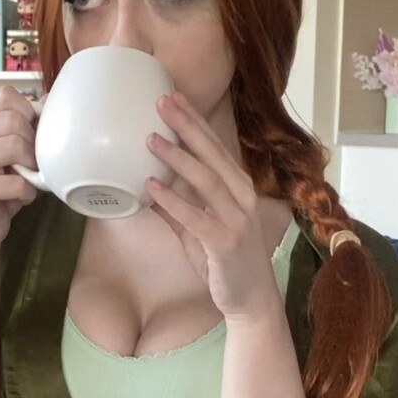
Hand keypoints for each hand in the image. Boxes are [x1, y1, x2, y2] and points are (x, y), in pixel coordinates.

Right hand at [0, 86, 43, 250]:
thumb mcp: (9, 154)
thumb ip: (23, 128)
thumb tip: (51, 100)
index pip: (5, 96)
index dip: (27, 111)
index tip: (31, 134)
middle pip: (14, 120)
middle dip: (33, 143)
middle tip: (31, 163)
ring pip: (16, 145)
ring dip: (32, 166)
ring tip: (28, 178)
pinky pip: (17, 181)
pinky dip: (28, 192)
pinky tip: (22, 197)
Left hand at [145, 90, 278, 322]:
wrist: (250, 301)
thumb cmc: (224, 262)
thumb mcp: (197, 231)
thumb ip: (177, 209)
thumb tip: (148, 188)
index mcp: (238, 190)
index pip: (215, 147)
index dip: (195, 121)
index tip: (173, 97)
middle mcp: (243, 198)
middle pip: (213, 154)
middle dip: (187, 125)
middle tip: (162, 101)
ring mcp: (237, 220)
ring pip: (206, 181)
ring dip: (177, 157)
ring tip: (151, 139)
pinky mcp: (226, 244)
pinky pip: (196, 217)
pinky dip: (173, 201)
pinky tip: (151, 186)